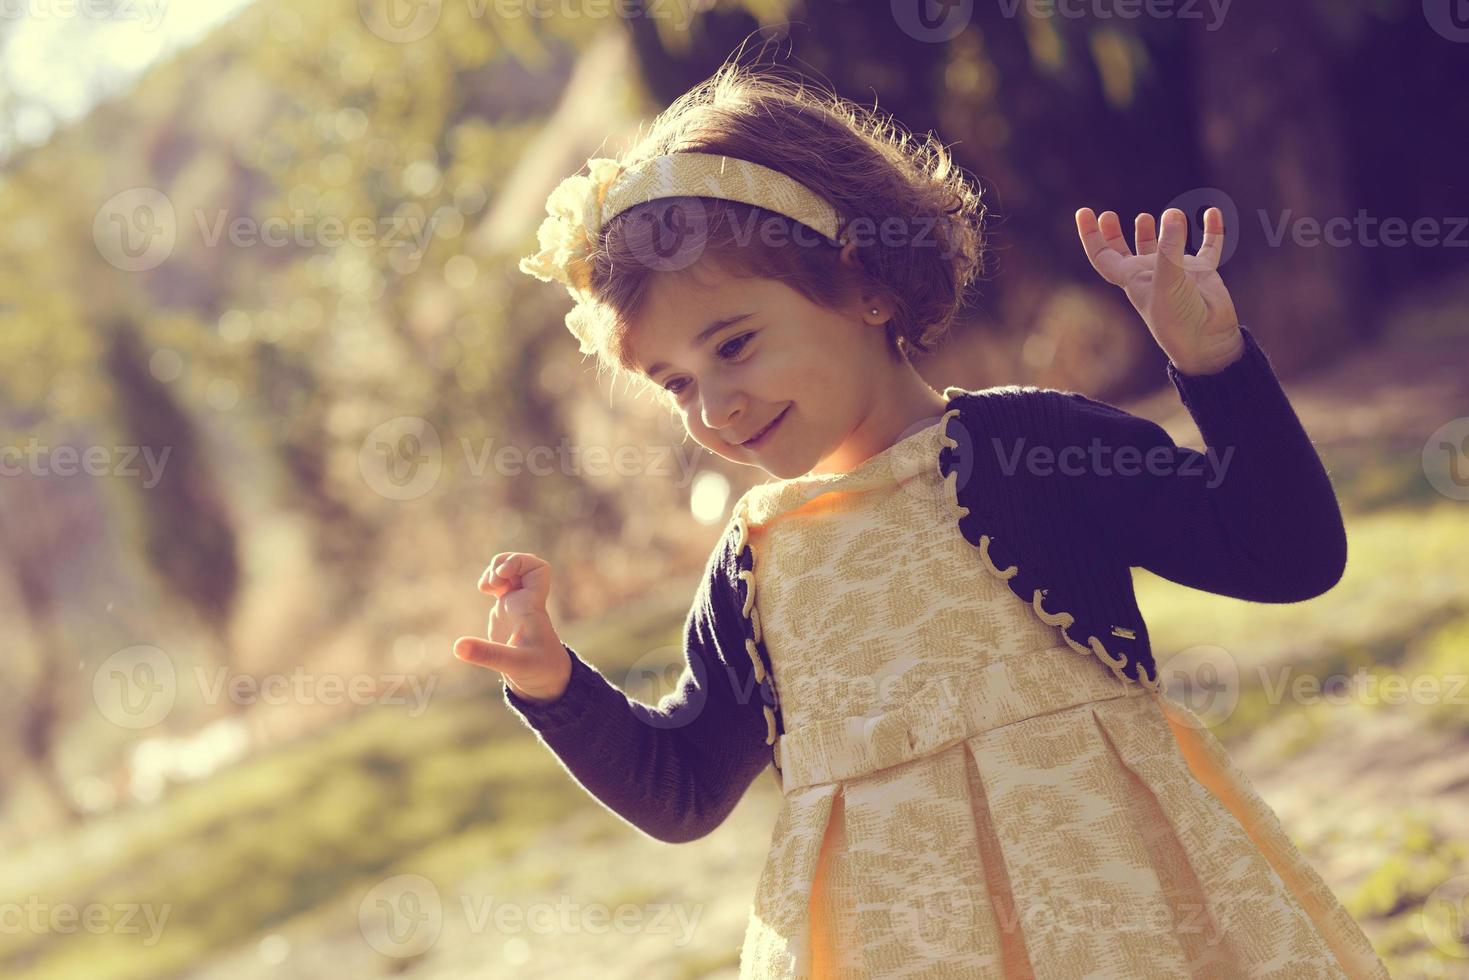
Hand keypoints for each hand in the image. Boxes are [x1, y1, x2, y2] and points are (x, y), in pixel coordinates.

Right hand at [453, 553, 570, 703]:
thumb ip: (486, 655)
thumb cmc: (538, 670)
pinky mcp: (506, 611)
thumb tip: (458, 647)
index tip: (503, 575)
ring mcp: (516, 604)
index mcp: (532, 607)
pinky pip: (502, 584)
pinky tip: (484, 589)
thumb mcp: (512, 665)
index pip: (539, 569)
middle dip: (504, 563)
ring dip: (495, 570)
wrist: (546, 679)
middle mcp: (526, 601)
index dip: (520, 563)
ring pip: (511, 571)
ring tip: (485, 586)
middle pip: (523, 562)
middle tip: (492, 583)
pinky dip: (491, 580)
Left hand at [1075, 207, 1244, 374]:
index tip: (1084, 212)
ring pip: (1162, 249)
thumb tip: (1173, 214)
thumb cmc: (1180, 318)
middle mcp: (1151, 275)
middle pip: (1125, 253)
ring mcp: (1178, 273)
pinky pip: (1208, 247)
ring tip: (1144, 217)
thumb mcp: (1169, 281)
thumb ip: (1170, 248)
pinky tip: (1211, 213)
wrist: (1208, 342)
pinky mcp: (1203, 273)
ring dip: (1154, 234)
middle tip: (1108, 215)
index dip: (1091, 235)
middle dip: (1113, 234)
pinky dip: (1210, 230)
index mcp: (1133, 279)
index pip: (1103, 256)